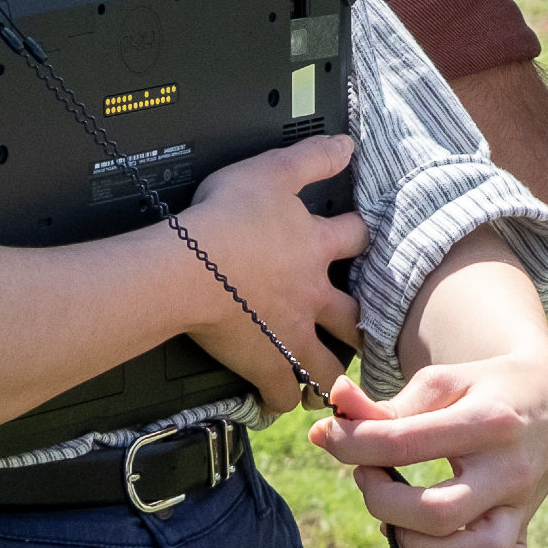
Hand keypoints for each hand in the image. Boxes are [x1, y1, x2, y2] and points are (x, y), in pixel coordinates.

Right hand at [175, 138, 365, 414]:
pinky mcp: (265, 362)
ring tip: (334, 381)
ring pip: (328, 363)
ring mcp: (292, 333)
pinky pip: (282, 392)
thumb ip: (311, 157)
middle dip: (359, 322)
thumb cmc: (222, 219)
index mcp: (314, 246)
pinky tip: (281, 403)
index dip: (361, 234)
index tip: (360, 237)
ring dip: (332, 372)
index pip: (356, 237)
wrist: (187, 268)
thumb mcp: (271, 171)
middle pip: (353, 314)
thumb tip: (347, 144)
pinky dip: (282, 400)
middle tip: (360, 327)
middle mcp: (312, 294)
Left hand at [309, 349, 547, 547]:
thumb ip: (386, 405)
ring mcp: (523, 508)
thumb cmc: (482, 390)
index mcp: (489, 421)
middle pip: (438, 514)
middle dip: (382, 502)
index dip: (351, 443)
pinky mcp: (526, 534)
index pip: (404, 442)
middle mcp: (512, 471)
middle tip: (368, 475)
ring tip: (398, 521)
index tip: (331, 436)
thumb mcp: (440, 383)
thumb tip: (331, 411)